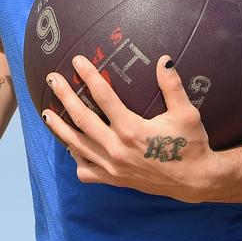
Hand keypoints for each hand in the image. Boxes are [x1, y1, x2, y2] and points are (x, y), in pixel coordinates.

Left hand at [41, 55, 218, 203]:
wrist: (195, 181)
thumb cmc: (191, 144)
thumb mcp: (186, 113)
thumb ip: (172, 86)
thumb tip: (164, 60)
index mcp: (131, 130)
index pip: (103, 97)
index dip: (88, 76)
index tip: (76, 61)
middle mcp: (116, 149)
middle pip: (82, 119)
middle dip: (64, 96)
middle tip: (51, 79)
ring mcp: (112, 167)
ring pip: (77, 145)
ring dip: (59, 128)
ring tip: (46, 113)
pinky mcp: (114, 180)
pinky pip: (86, 170)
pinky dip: (75, 158)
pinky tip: (71, 147)